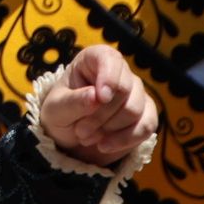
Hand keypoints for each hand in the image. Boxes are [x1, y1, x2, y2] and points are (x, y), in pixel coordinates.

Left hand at [37, 44, 157, 166]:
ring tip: (87, 137)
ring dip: (109, 129)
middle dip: (100, 115)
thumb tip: (95, 97)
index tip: (100, 98)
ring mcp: (136, 93)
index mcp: (94, 60)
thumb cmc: (61, 115)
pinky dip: (125, 139)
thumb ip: (74, 102)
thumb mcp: (56, 110)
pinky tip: (105, 146)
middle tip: (80, 131)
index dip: (108, 77)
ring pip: (134, 109)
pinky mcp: (146, 114)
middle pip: (124, 89)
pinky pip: (147, 125)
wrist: (71, 140)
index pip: (109, 58)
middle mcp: (119, 72)